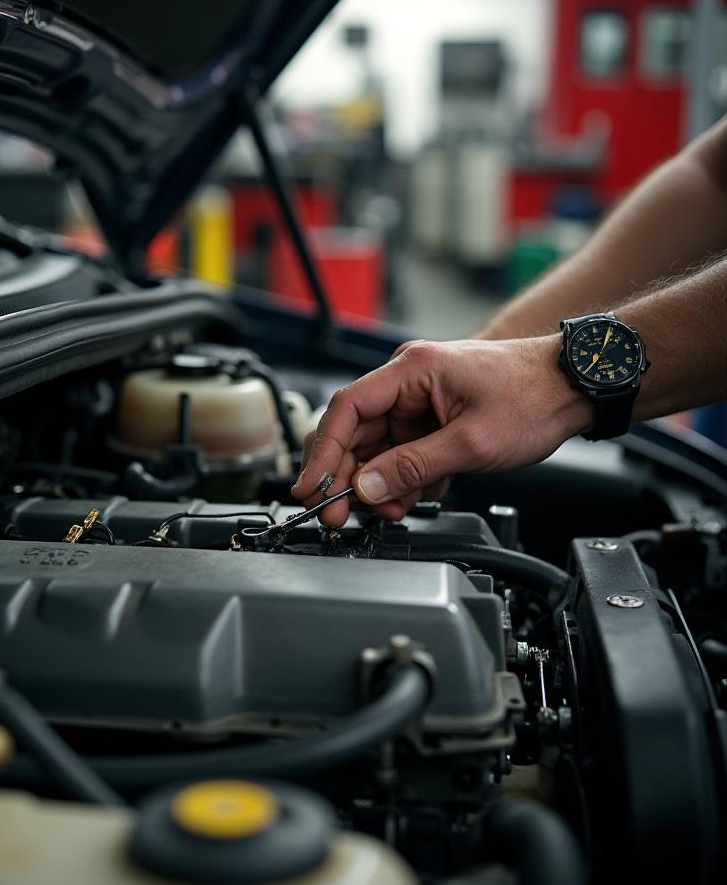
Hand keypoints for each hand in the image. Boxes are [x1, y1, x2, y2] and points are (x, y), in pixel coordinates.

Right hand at [291, 336, 593, 524]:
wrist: (574, 387)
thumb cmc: (533, 395)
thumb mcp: (470, 442)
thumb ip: (412, 467)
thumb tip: (366, 488)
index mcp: (410, 371)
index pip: (346, 410)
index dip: (322, 452)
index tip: (311, 488)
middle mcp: (407, 383)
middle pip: (354, 433)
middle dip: (344, 477)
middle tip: (337, 514)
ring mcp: (418, 403)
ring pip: (375, 450)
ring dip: (376, 485)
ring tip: (388, 511)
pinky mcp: (431, 422)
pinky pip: (399, 455)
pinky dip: (399, 481)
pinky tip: (408, 499)